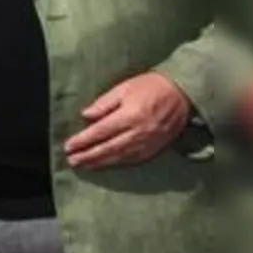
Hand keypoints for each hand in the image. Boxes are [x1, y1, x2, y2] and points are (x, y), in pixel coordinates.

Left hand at [66, 72, 190, 168]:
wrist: (183, 94)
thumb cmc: (151, 87)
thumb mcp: (124, 88)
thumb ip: (104, 103)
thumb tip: (86, 115)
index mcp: (130, 115)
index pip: (100, 132)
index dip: (83, 140)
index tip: (69, 146)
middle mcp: (139, 132)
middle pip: (108, 148)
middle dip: (88, 156)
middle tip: (72, 160)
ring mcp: (149, 142)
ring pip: (120, 157)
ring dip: (100, 162)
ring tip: (85, 165)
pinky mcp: (156, 148)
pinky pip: (134, 159)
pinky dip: (118, 163)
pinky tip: (106, 164)